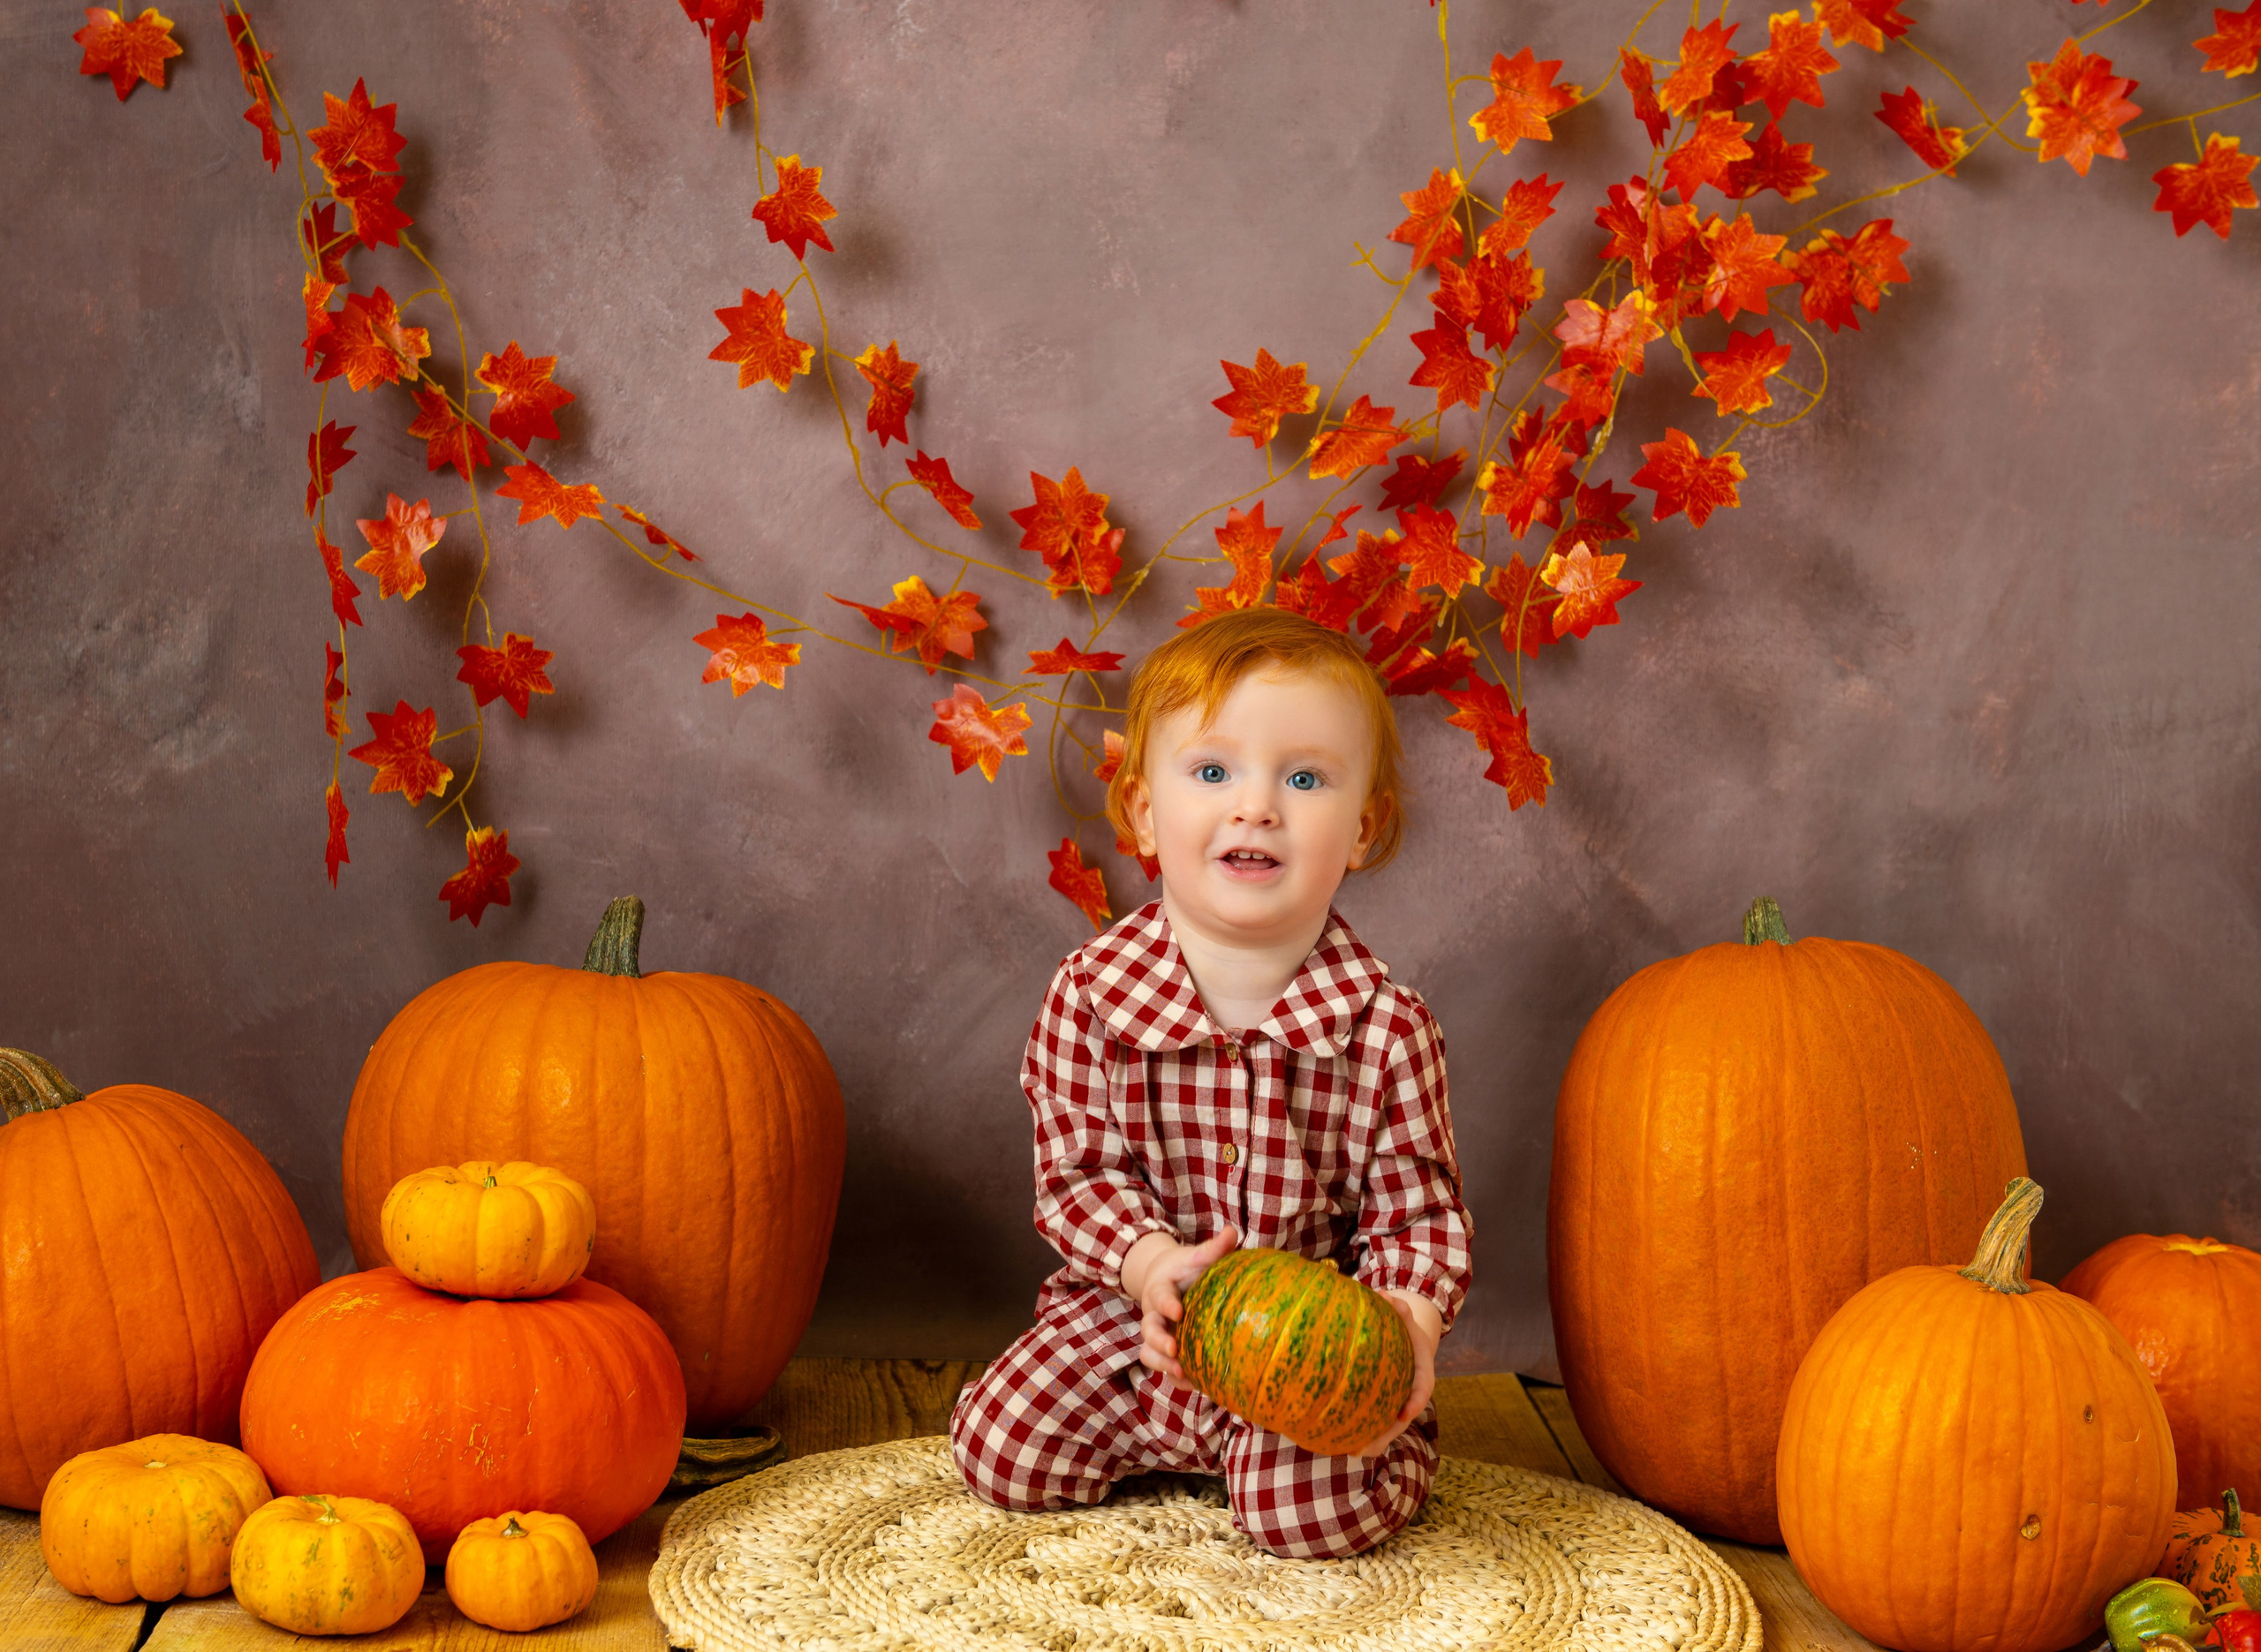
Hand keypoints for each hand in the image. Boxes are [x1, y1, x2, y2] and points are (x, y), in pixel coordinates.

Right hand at [1120, 1225, 1239, 1387]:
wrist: (1166, 1280)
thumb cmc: (1185, 1268)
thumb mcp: (1196, 1257)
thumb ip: (1213, 1248)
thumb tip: (1232, 1232)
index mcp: (1160, 1289)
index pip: (1159, 1295)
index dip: (1166, 1304)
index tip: (1178, 1310)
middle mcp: (1154, 1314)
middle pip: (1148, 1330)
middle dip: (1159, 1341)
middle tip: (1175, 1349)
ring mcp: (1158, 1334)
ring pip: (1149, 1353)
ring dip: (1163, 1365)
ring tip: (1183, 1374)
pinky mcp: (1165, 1350)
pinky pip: (1164, 1368)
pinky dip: (1175, 1379)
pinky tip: (1196, 1385)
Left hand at [1347, 1290, 1440, 1459]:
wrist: (1408, 1338)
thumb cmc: (1403, 1325)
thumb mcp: (1403, 1314)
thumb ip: (1397, 1307)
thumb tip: (1384, 1296)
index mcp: (1422, 1370)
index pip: (1423, 1387)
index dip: (1415, 1401)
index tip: (1406, 1413)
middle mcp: (1411, 1391)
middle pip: (1403, 1418)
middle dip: (1387, 1434)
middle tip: (1367, 1448)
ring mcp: (1398, 1401)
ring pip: (1389, 1426)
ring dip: (1372, 1441)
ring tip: (1350, 1452)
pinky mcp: (1385, 1405)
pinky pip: (1375, 1420)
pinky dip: (1362, 1432)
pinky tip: (1340, 1442)